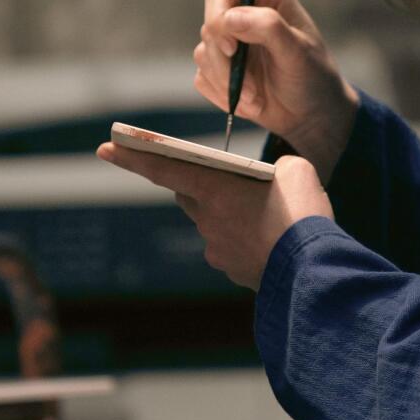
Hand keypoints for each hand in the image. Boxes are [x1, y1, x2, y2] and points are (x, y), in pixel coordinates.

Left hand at [95, 145, 330, 290]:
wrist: (315, 269)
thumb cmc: (303, 213)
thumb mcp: (297, 170)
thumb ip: (278, 168)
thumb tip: (277, 179)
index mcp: (212, 188)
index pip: (162, 168)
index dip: (131, 156)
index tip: (105, 147)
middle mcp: (206, 219)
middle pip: (191, 196)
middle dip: (203, 187)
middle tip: (229, 181)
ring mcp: (217, 249)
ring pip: (214, 225)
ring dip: (232, 217)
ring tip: (269, 214)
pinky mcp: (233, 271)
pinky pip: (232, 249)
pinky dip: (247, 242)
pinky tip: (274, 241)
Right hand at [197, 0, 359, 179]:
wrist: (309, 114)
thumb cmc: (312, 76)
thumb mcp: (298, 52)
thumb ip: (268, 27)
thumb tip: (229, 18)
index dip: (217, 16)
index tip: (231, 48)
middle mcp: (243, 14)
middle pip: (209, 27)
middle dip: (225, 62)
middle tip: (250, 87)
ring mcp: (228, 41)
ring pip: (203, 54)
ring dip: (227, 83)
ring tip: (256, 97)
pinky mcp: (219, 67)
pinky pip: (202, 77)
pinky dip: (222, 94)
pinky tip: (248, 101)